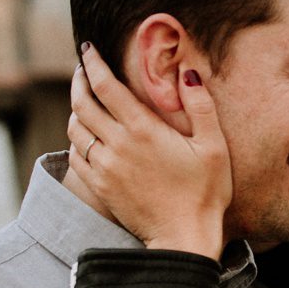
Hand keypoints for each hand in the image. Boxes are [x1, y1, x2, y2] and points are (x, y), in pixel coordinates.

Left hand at [68, 44, 230, 257]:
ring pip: (75, 129)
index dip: (93, 63)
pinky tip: (86, 136)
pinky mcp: (99, 187)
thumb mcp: (213, 146)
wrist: (183, 238)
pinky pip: (75, 155)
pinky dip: (76, 140)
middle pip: (82, 103)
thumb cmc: (205, 192)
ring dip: (76, 110)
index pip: (105, 86)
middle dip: (79, 81)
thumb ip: (201, 105)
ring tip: (84, 101)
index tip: (88, 50)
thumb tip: (188, 71)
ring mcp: (104, 167)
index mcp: (143, 129)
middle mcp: (117, 145)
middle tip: (83, 69)